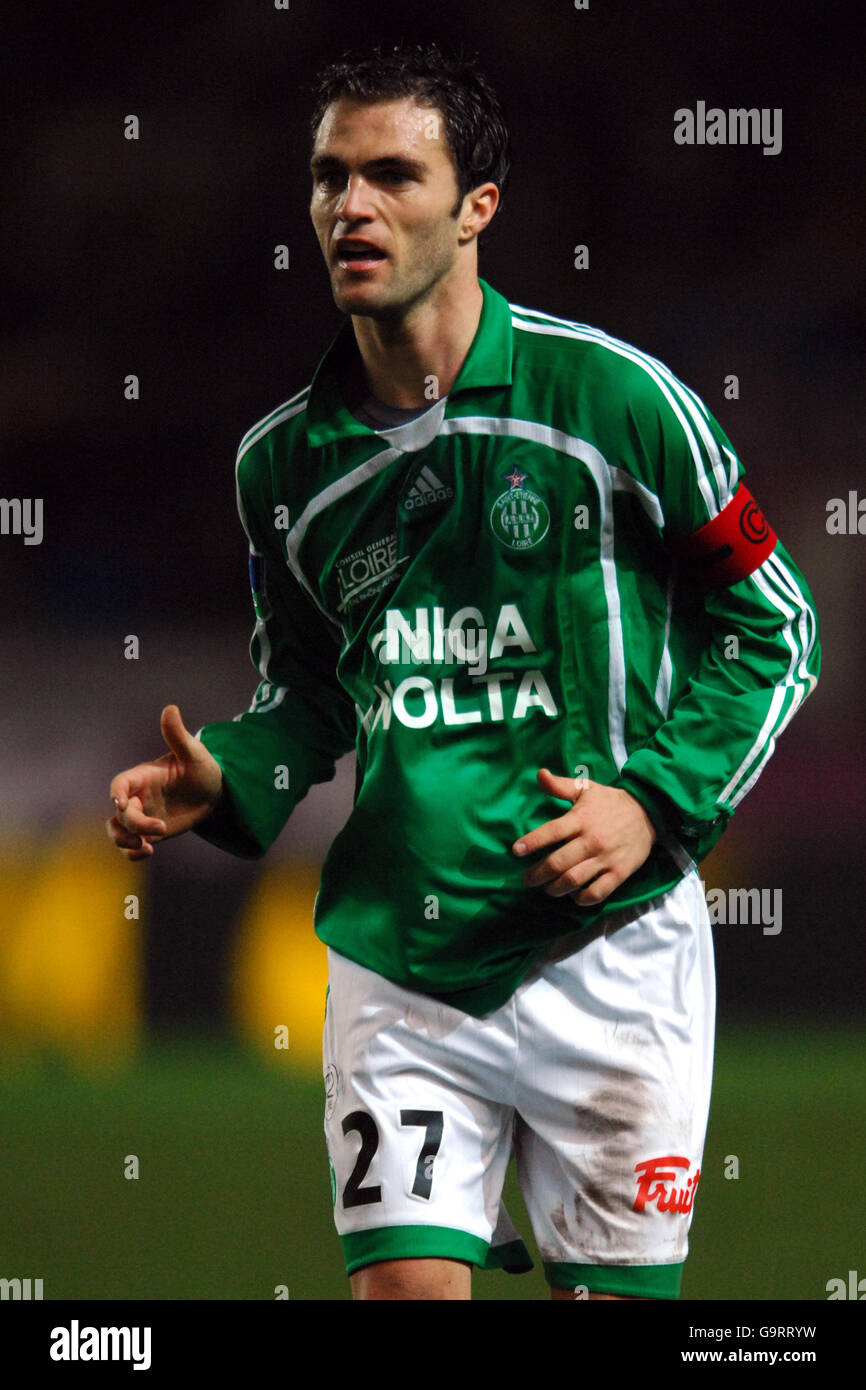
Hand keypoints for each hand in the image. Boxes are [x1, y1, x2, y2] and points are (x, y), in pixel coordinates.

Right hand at [106, 705, 222, 860]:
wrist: (214, 792)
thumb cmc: (203, 767)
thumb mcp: (193, 752)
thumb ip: (178, 735)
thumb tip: (170, 708)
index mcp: (144, 777)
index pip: (120, 784)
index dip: (117, 794)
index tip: (122, 804)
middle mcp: (139, 797)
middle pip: (120, 814)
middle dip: (133, 824)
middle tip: (161, 829)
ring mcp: (143, 816)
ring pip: (117, 831)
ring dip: (124, 842)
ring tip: (147, 847)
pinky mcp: (150, 834)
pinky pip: (132, 847)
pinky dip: (134, 854)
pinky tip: (148, 852)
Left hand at [512, 768, 656, 905]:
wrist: (649, 813)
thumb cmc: (611, 802)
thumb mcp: (586, 788)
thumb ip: (560, 786)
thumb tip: (539, 774)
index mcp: (581, 819)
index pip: (551, 832)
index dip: (532, 842)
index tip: (516, 851)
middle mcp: (592, 840)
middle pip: (558, 863)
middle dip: (537, 875)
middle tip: (527, 879)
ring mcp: (606, 858)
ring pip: (574, 880)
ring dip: (555, 888)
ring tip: (546, 888)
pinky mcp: (619, 873)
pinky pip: (597, 893)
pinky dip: (581, 899)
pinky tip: (573, 896)